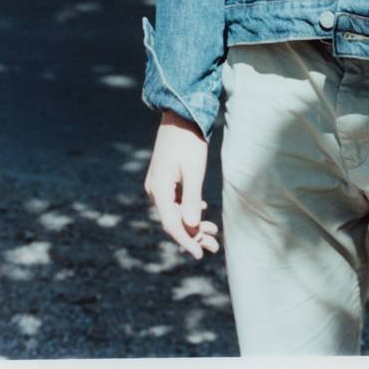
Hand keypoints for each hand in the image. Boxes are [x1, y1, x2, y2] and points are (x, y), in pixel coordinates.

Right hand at [144, 110, 218, 259]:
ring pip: (174, 211)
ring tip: (213, 232)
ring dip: (192, 223)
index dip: (187, 241)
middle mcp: (155, 190)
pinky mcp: (164, 178)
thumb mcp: (194, 169)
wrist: (180, 114)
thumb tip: (191, 226)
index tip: (201, 254)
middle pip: (173, 221)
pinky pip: (174, 201)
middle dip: (193, 235)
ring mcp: (158, 184)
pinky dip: (188, 209)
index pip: (172, 224)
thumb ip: (192, 198)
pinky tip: (202, 211)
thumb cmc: (189, 140)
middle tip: (214, 246)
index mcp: (160, 189)